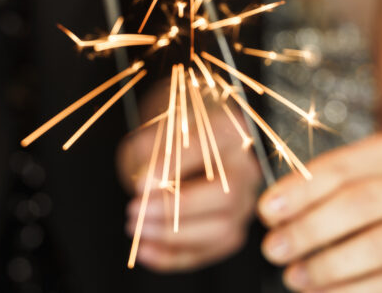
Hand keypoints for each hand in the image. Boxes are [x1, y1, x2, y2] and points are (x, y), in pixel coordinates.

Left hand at [117, 93, 260, 271]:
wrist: (193, 142)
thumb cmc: (177, 132)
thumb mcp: (160, 125)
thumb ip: (151, 146)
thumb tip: (143, 180)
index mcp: (229, 133)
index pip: (206, 150)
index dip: (172, 169)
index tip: (140, 184)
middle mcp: (246, 170)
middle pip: (224, 197)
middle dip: (174, 209)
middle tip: (136, 209)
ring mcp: (244, 204)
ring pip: (221, 231)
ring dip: (172, 236)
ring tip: (136, 228)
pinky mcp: (233, 231)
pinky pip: (209, 252)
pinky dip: (173, 257)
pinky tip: (145, 250)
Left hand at [258, 132, 381, 292]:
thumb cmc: (373, 189)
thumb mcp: (350, 175)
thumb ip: (316, 190)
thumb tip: (276, 217)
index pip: (342, 168)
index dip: (301, 191)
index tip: (267, 212)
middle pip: (361, 204)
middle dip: (310, 230)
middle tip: (274, 249)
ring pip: (380, 246)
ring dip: (329, 266)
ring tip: (294, 276)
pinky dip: (357, 291)